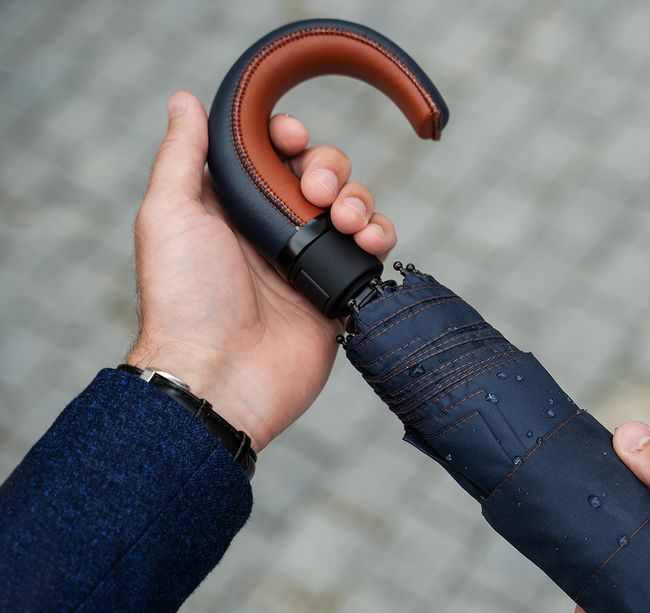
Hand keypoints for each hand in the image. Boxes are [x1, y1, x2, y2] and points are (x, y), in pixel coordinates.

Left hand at [127, 91, 396, 450]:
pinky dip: (379, 235)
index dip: (288, 137)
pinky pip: (372, 250)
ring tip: (346, 221)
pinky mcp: (338, 290)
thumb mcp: (170, 215)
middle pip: (320, 173)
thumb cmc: (185, 300)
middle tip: (317, 192)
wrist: (221, 376)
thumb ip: (183, 155)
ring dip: (358, 199)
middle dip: (329, 168)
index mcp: (233, 206)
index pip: (272, 153)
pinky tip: (369, 241)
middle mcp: (273, 229)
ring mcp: (309, 260)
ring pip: (352, 205)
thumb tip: (184, 99)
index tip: (291, 139)